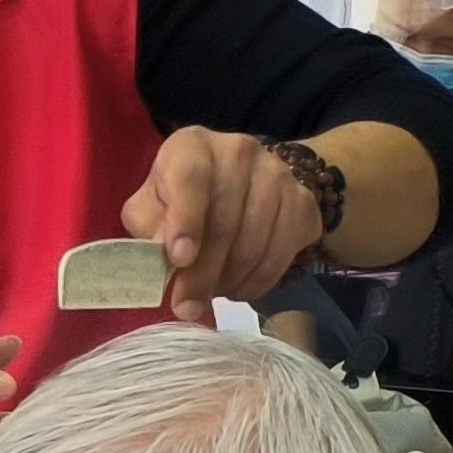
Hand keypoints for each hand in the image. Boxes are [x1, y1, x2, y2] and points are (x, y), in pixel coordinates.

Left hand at [127, 125, 325, 319]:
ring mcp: (278, 175)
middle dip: (203, 273)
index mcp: (192, 146)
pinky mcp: (304, 202)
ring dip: (229, 281)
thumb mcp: (151, 205)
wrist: (244, 182)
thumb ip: (148, 226)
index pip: (190, 179)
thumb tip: (164, 257)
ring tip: (210, 295)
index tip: (179, 259)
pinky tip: (238, 288)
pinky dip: (258, 281)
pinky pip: (282, 253)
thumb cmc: (180, 198)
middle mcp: (239, 151)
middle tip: (187, 305)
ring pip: (255, 242)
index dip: (185, 221)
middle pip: (225, 221)